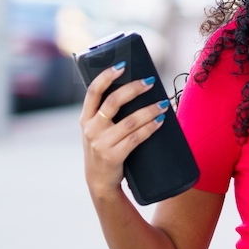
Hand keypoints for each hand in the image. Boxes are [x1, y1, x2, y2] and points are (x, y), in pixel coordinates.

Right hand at [80, 63, 167, 198]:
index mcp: (85, 119)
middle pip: (113, 102)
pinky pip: (136, 138)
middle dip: (133, 89)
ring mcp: (100, 143)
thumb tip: (136, 90)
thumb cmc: (104, 149)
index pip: (93, 92)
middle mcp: (90, 129)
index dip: (106, 76)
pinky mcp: (113, 156)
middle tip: (150, 82)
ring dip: (149, 110)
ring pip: (129, 121)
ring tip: (163, 104)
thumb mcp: (97, 131)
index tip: (121, 66)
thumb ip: (106, 114)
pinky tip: (160, 121)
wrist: (99, 182)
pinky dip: (150, 128)